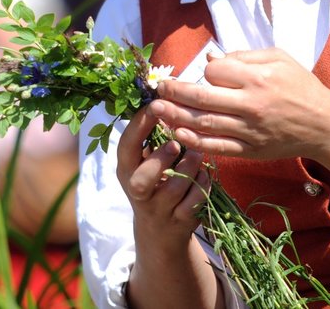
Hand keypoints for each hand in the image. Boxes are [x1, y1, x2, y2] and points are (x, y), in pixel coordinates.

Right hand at [116, 105, 209, 250]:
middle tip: (176, 144)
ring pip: (175, 188)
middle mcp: (137, 192)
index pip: (126, 147)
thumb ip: (151, 136)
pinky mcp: (179, 222)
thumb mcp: (145, 161)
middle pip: (142, 179)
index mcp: (126, 170)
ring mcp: (158, 210)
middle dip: (161, 159)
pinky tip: (204, 176)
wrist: (159, 232)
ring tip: (198, 155)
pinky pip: (195, 202)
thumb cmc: (155, 183)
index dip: (140, 125)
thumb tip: (165, 96)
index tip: (157, 105)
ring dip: (190, 168)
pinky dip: (203, 185)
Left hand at [151, 48, 329, 159]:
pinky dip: (194, 141)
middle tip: (157, 88)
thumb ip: (244, 55)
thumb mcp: (280, 59)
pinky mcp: (250, 150)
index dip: (206, 71)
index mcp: (258, 78)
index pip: (216, 72)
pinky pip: (216, 146)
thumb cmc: (301, 87)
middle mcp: (251, 105)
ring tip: (156, 109)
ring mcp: (249, 130)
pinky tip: (177, 132)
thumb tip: (211, 59)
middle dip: (174, 91)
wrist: (324, 125)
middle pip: (202, 97)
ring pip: (204, 123)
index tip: (204, 73)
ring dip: (175, 115)